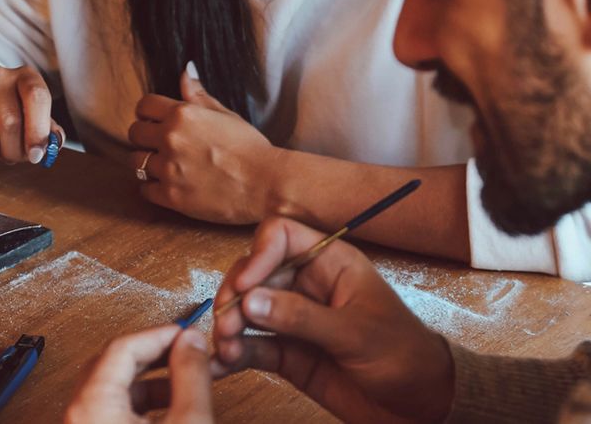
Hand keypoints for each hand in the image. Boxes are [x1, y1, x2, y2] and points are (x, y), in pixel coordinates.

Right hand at [0, 64, 63, 161]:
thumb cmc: (5, 111)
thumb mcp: (30, 114)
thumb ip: (47, 129)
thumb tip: (54, 143)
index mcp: (25, 76)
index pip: (37, 97)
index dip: (38, 130)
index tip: (37, 154)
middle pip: (11, 123)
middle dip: (16, 151)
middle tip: (15, 155)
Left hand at [65, 325, 213, 423]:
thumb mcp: (187, 423)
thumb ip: (191, 376)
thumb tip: (192, 342)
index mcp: (92, 405)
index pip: (123, 346)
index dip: (159, 334)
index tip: (185, 333)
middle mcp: (79, 416)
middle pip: (114, 363)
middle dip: (154, 353)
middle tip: (184, 350)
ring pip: (114, 389)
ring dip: (150, 378)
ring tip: (184, 379)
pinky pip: (112, 411)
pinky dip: (141, 402)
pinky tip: (169, 407)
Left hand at [127, 63, 277, 222]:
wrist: (266, 184)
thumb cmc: (250, 147)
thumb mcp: (226, 114)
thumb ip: (198, 96)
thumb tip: (184, 71)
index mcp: (183, 114)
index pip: (144, 105)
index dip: (148, 113)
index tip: (155, 121)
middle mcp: (171, 139)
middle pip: (134, 133)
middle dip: (145, 138)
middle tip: (160, 145)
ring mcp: (169, 169)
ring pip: (136, 162)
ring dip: (147, 163)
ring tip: (167, 166)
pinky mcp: (171, 196)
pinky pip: (144, 189)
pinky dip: (154, 187)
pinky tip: (171, 184)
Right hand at [213, 218, 454, 423]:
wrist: (422, 408)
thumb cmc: (402, 355)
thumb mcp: (355, 332)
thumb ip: (301, 317)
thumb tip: (249, 300)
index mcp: (329, 262)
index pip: (281, 237)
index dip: (258, 255)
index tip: (244, 285)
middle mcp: (306, 284)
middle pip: (255, 273)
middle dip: (235, 295)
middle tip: (226, 323)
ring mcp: (293, 319)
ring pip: (248, 310)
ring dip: (230, 325)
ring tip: (224, 349)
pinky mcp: (288, 353)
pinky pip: (253, 347)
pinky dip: (233, 355)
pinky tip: (220, 366)